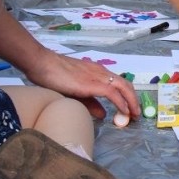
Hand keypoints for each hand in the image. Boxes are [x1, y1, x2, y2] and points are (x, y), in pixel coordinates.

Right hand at [24, 53, 140, 119]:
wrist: (42, 63)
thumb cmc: (54, 75)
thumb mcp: (75, 92)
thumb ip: (91, 102)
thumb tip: (103, 114)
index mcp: (98, 72)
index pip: (119, 83)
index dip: (128, 95)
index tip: (131, 107)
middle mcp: (101, 72)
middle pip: (126, 85)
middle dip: (134, 99)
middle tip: (136, 113)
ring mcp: (98, 76)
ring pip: (124, 87)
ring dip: (131, 102)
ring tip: (134, 114)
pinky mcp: (92, 83)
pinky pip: (113, 93)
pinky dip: (121, 103)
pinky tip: (124, 111)